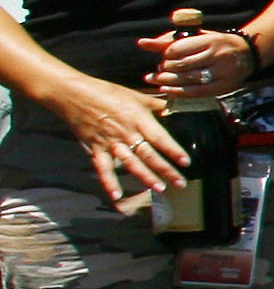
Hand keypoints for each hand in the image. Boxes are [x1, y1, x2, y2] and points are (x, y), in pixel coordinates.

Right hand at [45, 78, 188, 202]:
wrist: (72, 94)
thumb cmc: (106, 92)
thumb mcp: (136, 95)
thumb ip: (156, 105)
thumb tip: (176, 108)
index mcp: (138, 118)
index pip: (160, 138)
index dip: (173, 150)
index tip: (186, 162)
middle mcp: (126, 133)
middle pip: (149, 154)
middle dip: (166, 170)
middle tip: (181, 183)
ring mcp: (110, 142)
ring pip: (130, 163)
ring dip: (145, 177)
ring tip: (160, 188)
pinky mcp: (95, 148)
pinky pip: (103, 168)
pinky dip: (109, 182)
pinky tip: (116, 196)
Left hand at [142, 28, 251, 98]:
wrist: (248, 53)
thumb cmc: (216, 43)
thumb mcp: (196, 37)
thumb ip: (168, 41)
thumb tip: (142, 43)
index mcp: (210, 40)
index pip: (178, 49)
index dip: (166, 55)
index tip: (164, 58)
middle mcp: (218, 55)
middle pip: (181, 65)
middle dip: (166, 69)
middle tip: (160, 71)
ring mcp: (222, 72)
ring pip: (188, 80)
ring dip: (168, 82)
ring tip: (159, 81)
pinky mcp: (224, 86)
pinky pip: (197, 92)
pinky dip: (179, 92)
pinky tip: (168, 90)